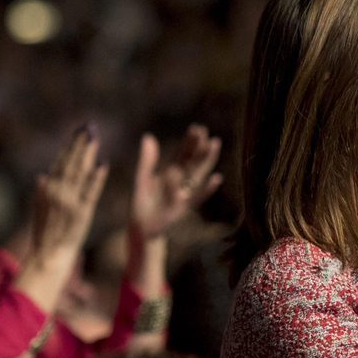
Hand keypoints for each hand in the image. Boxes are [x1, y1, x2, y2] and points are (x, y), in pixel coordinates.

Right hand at [29, 126, 107, 272]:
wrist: (49, 254)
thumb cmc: (45, 232)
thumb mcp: (39, 209)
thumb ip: (42, 192)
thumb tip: (42, 175)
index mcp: (48, 189)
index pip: (60, 162)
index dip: (69, 146)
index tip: (78, 132)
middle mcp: (58, 192)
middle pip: (71, 163)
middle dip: (80, 144)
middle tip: (89, 127)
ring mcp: (70, 201)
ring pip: (80, 173)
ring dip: (88, 154)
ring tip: (96, 138)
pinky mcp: (82, 212)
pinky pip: (91, 191)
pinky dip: (97, 177)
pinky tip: (104, 163)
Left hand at [130, 125, 222, 242]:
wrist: (142, 228)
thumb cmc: (141, 204)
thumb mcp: (141, 180)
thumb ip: (146, 160)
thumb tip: (148, 136)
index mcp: (170, 172)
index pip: (182, 154)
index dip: (189, 142)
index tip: (197, 128)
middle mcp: (181, 181)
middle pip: (192, 161)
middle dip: (199, 148)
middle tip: (206, 133)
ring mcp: (185, 193)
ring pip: (197, 174)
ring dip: (206, 160)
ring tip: (214, 145)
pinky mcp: (185, 207)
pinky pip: (197, 197)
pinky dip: (207, 188)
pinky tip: (216, 178)